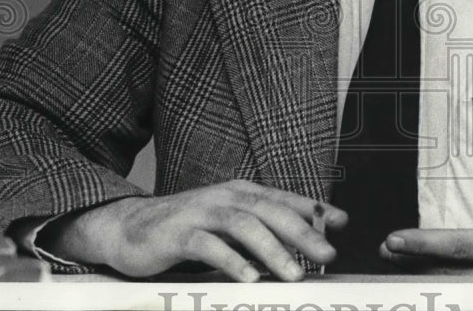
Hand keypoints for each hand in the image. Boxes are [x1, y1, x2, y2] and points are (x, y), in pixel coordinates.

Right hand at [36, 179, 346, 280]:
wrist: (129, 228)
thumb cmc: (186, 228)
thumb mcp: (227, 224)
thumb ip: (262, 229)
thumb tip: (306, 241)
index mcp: (240, 193)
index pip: (284, 198)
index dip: (315, 208)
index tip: (344, 221)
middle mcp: (224, 197)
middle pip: (270, 211)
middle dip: (303, 233)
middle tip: (328, 255)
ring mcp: (201, 212)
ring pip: (244, 225)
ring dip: (273, 250)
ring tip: (295, 274)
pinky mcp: (179, 233)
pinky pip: (209, 245)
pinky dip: (232, 261)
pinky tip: (249, 278)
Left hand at [380, 113, 472, 281]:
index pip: (462, 247)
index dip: (426, 245)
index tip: (394, 239)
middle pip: (449, 277)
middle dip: (413, 265)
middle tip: (385, 252)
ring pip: (457, 294)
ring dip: (425, 282)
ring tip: (396, 267)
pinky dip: (449, 294)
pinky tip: (426, 284)